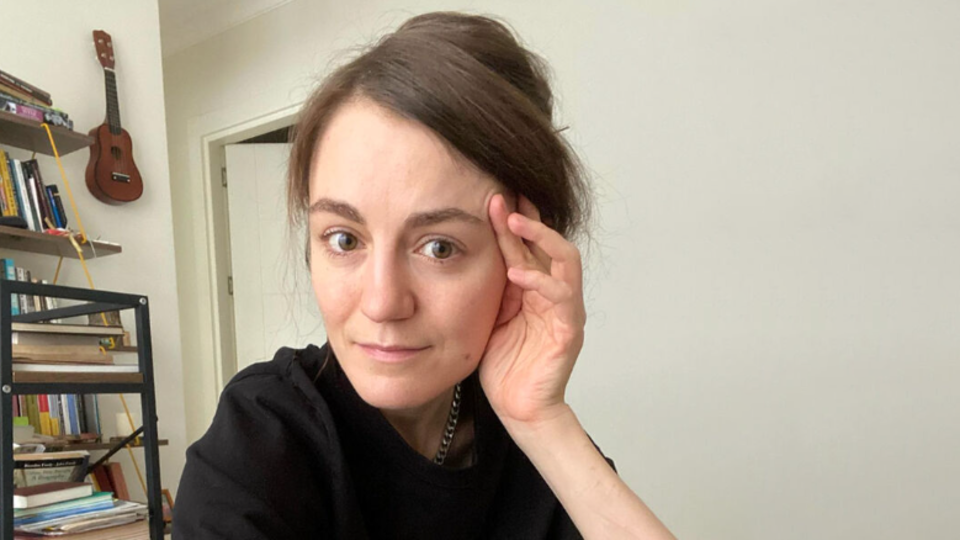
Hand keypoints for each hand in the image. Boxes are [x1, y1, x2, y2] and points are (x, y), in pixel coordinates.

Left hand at [479, 193, 585, 426]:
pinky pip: (562, 298)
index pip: (526, 247)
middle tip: (502, 197)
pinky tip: (517, 273)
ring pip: (565, 260)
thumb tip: (475, 256)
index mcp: (535, 291)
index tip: (489, 196)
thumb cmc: (506, 367)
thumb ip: (492, 290)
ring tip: (515, 222)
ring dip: (540, 238)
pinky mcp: (569, 332)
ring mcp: (565, 311)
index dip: (510, 222)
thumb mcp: (490, 318)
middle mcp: (554, 295)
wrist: (519, 410)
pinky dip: (541, 282)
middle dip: (527, 218)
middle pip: (548, 244)